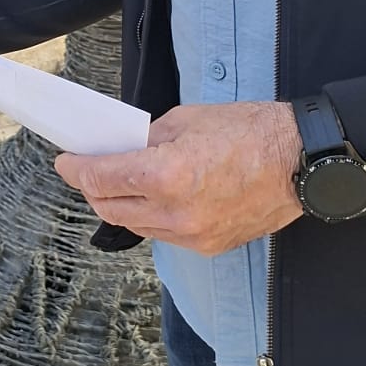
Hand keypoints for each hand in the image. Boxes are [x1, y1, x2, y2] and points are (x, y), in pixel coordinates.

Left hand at [54, 101, 302, 253]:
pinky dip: (151, 216)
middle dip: (92, 189)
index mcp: (166, 175)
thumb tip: (121, 148)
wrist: (301, 161)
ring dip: (120, 205)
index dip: (76, 170)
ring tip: (118, 183)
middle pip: (111, 208)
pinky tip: (152, 198)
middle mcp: (175, 212)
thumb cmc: (249, 130)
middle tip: (85, 171)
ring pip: (136, 225)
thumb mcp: (186, 119)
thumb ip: (147, 139)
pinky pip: (164, 234)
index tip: (65, 161)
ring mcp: (192, 234)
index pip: (101, 178)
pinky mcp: (209, 246)